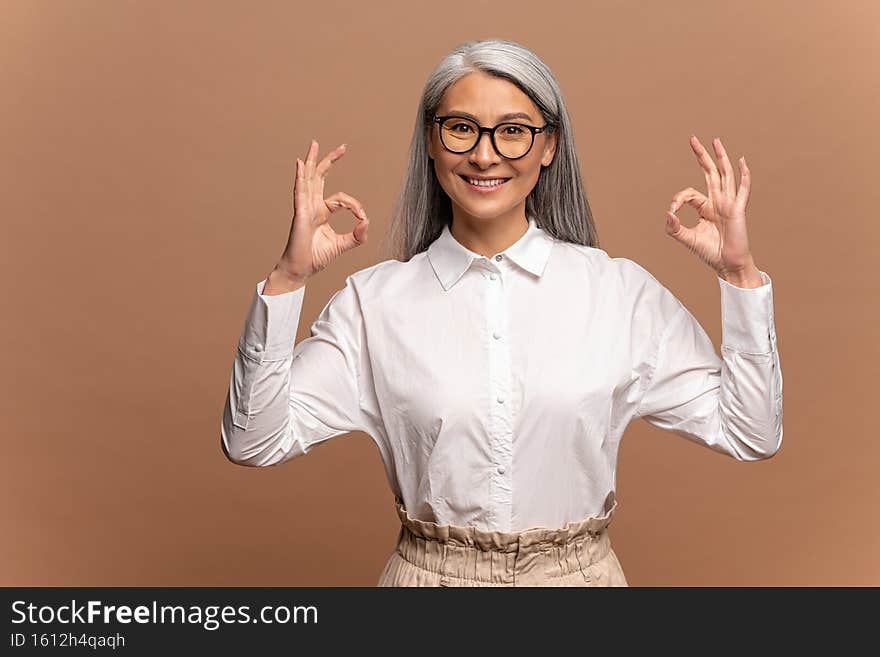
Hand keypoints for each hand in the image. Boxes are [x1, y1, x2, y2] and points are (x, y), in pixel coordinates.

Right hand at [275, 139, 368, 281]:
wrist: (299, 270)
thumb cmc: (315, 258)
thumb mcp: (342, 245)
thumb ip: (357, 236)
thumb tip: (367, 222)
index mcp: (321, 213)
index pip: (339, 199)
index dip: (354, 205)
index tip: (362, 217)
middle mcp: (311, 207)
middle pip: (320, 178)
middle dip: (330, 161)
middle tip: (342, 147)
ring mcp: (304, 209)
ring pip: (309, 180)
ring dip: (313, 161)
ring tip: (315, 144)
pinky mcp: (299, 215)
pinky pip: (300, 192)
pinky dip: (301, 178)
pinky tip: (301, 164)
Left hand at [665, 135, 755, 278]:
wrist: (728, 265)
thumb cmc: (710, 253)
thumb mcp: (687, 239)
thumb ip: (674, 228)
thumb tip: (668, 214)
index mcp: (706, 208)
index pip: (690, 193)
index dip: (678, 199)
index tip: (672, 211)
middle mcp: (718, 202)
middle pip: (710, 173)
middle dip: (701, 156)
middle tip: (693, 139)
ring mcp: (729, 204)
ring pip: (725, 175)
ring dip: (720, 158)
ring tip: (715, 141)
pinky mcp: (738, 210)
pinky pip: (742, 190)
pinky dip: (743, 175)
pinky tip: (741, 161)